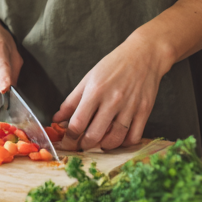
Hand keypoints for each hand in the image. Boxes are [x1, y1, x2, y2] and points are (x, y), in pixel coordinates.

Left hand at [52, 30, 169, 151]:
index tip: (66, 143)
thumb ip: (72, 101)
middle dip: (84, 145)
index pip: (77, 123)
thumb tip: (57, 119)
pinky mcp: (144, 111)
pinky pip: (133, 137)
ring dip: (103, 146)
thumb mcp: (88, 78)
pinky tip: (117, 138)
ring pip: (114, 140)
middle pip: (94, 135)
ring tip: (99, 142)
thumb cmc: (114, 65)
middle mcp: (113, 101)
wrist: (144, 55)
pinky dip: (123, 144)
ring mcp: (130, 107)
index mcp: (95, 91)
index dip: (69, 138)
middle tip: (81, 145)